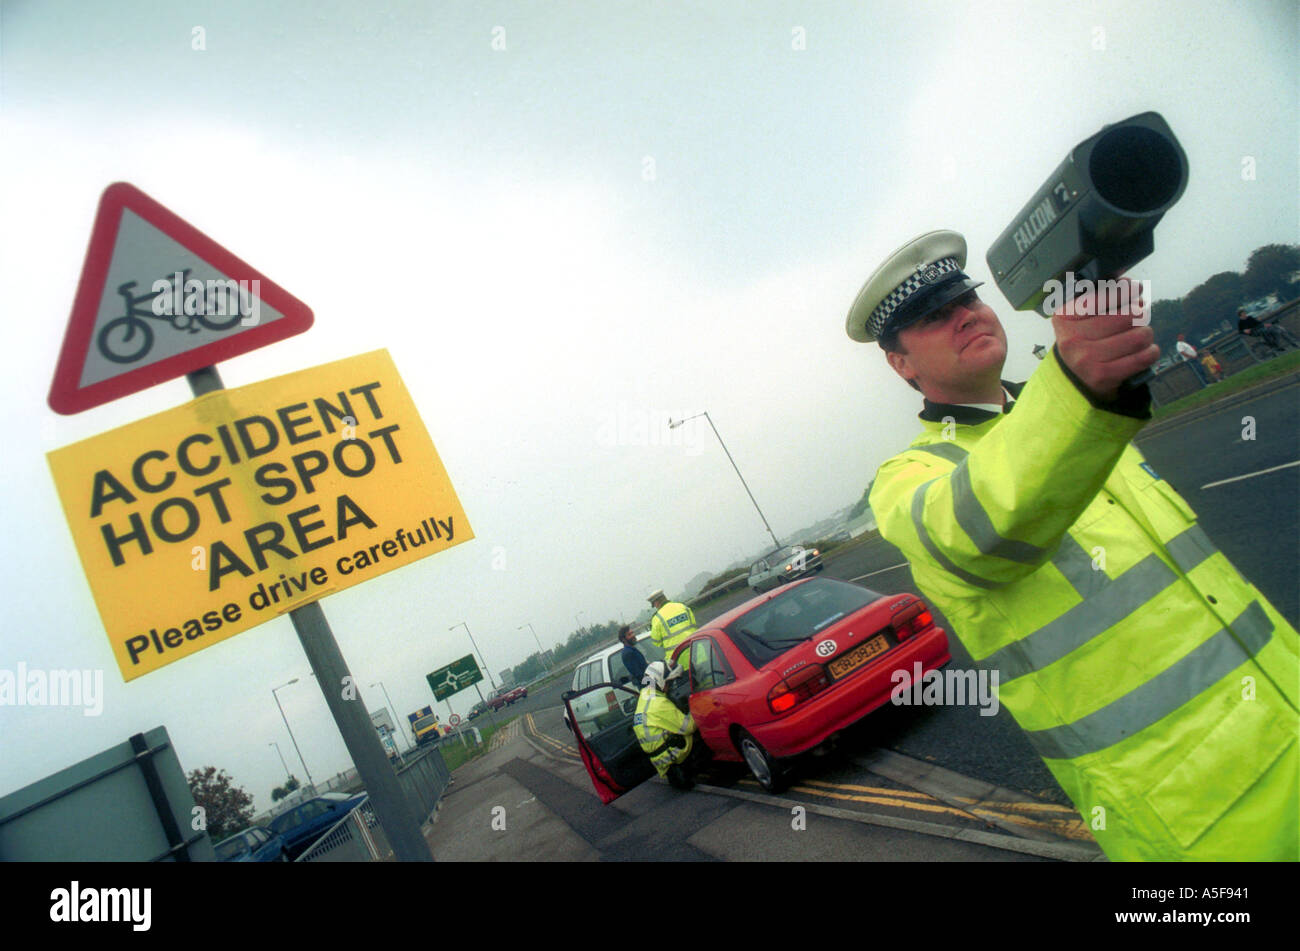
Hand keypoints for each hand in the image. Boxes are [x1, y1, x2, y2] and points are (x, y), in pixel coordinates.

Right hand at [1051, 278, 1157, 401]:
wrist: (1076, 377)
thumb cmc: (1086, 338)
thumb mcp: (1082, 315)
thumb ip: (1101, 295)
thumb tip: (1129, 284)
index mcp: (1065, 316)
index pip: (1104, 295)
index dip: (1126, 289)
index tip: (1135, 288)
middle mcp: (1072, 337)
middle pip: (1128, 315)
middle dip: (1140, 314)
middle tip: (1139, 316)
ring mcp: (1086, 359)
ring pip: (1139, 336)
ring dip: (1146, 333)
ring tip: (1141, 335)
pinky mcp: (1102, 376)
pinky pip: (1142, 357)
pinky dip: (1151, 352)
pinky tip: (1146, 351)